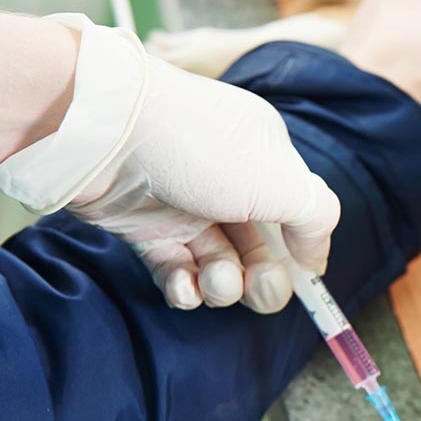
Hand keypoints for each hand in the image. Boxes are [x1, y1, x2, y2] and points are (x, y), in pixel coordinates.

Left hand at [0, 14, 339, 312]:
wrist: (104, 132)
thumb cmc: (201, 148)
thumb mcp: (283, 180)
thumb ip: (317, 219)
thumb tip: (316, 258)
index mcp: (265, 156)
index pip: (296, 213)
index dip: (303, 250)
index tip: (306, 278)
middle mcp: (227, 179)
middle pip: (260, 249)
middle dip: (265, 279)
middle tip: (260, 288)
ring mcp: (185, 205)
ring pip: (219, 264)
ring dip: (224, 286)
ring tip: (213, 281)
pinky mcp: (144, 228)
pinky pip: (175, 270)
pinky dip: (184, 287)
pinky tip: (185, 288)